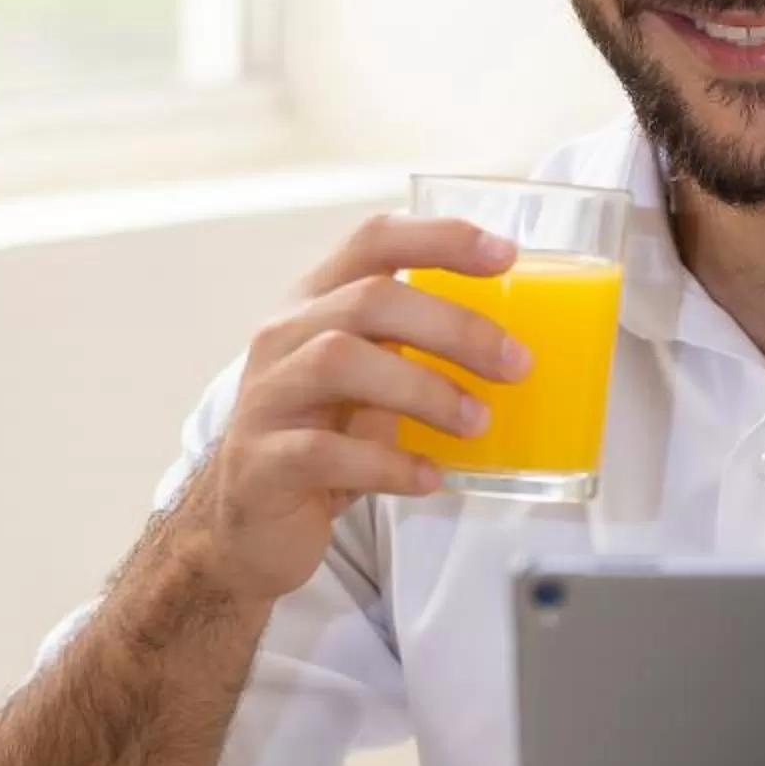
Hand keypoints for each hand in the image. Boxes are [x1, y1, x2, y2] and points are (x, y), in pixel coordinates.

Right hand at [179, 212, 531, 605]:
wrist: (249, 526)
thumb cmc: (325, 442)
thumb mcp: (371, 383)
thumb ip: (417, 353)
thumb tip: (513, 351)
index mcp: (317, 304)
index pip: (373, 241)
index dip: (439, 239)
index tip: (504, 254)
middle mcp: (283, 337)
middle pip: (368, 299)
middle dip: (453, 327)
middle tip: (515, 365)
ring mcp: (267, 396)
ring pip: (340, 361)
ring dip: (424, 391)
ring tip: (477, 423)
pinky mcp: (261, 461)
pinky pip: (325, 450)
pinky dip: (389, 464)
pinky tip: (429, 477)